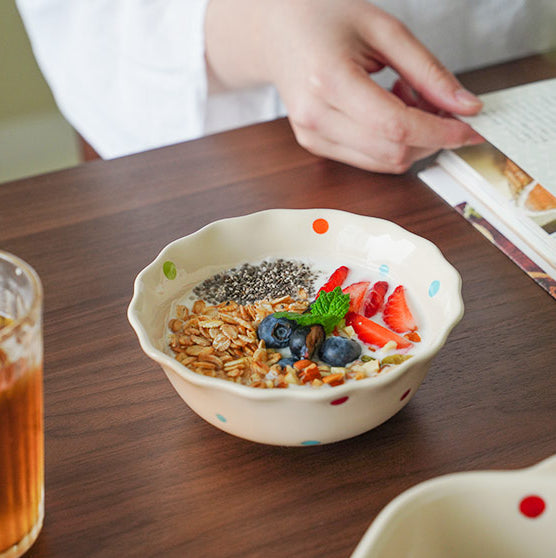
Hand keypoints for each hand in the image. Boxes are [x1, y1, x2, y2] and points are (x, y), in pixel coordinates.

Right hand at [205, 0, 483, 172]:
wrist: (277, 31)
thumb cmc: (325, 18)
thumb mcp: (384, 29)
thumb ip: (428, 70)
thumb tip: (465, 106)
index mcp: (329, 80)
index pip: (395, 126)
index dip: (439, 132)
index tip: (469, 128)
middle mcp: (315, 116)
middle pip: (391, 152)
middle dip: (429, 137)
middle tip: (439, 104)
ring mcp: (311, 136)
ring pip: (382, 162)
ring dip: (410, 141)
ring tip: (405, 99)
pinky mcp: (313, 145)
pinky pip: (366, 159)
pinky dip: (389, 143)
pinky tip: (385, 112)